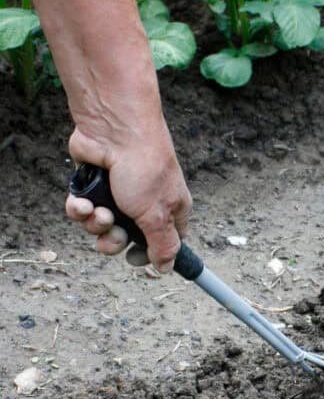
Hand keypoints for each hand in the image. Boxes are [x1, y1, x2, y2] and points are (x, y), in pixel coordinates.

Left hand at [64, 126, 191, 272]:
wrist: (113, 130)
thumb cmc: (144, 166)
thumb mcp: (157, 215)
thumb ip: (163, 245)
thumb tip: (165, 268)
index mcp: (170, 210)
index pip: (165, 243)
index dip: (150, 254)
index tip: (135, 259)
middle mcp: (144, 204)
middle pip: (127, 240)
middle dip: (113, 240)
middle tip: (112, 230)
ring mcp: (117, 195)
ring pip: (101, 227)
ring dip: (95, 222)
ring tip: (97, 208)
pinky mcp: (94, 186)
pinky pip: (82, 211)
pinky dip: (79, 209)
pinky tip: (82, 200)